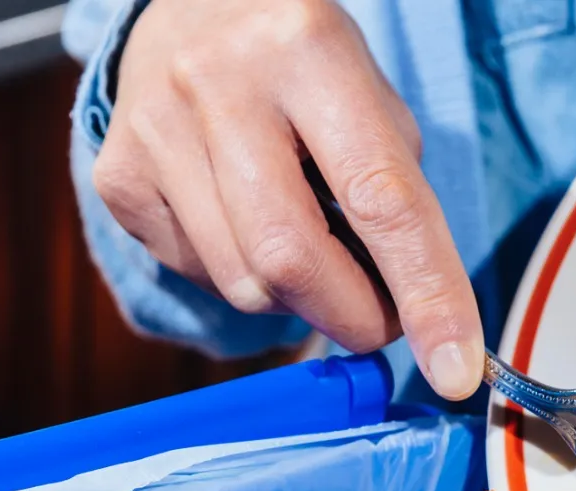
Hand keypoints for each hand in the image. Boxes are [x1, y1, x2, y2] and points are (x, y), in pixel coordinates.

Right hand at [93, 0, 482, 398]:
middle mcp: (220, 83)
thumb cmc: (301, 66)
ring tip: (310, 247)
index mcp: (309, 51)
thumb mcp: (368, 97)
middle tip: (381, 319)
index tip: (456, 370)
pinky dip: (243, 276)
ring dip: (297, 299)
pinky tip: (248, 224)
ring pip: (242, 283)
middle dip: (352, 316)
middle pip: (292, 259)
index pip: (382, 199)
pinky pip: (199, 275)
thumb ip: (395, 196)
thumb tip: (414, 316)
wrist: (189, 7)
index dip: (427, 294)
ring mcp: (156, 129)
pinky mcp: (118, 175)